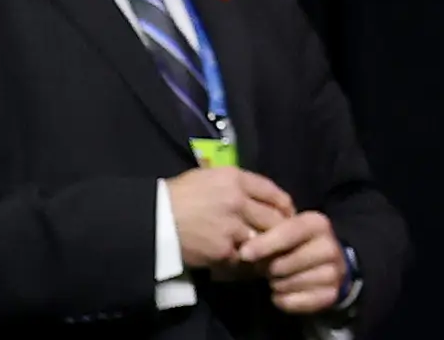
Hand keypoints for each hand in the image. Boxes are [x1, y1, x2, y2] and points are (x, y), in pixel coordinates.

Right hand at [164, 165, 293, 277]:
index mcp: (236, 178)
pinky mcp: (222, 250)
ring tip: (266, 255)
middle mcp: (238, 200)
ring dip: (265, 249)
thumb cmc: (179, 194)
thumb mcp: (210, 177)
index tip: (289, 215)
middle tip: (282, 240)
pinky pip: (242, 259)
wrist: (155, 218)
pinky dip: (244, 264)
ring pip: (262, 241)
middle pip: (274, 218)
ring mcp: (231, 227)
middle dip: (280, 230)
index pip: (273, 192)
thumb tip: (260, 197)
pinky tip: (242, 265)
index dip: (285, 206)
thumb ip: (237, 185)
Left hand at [243, 209, 345, 317]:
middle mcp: (330, 245)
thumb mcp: (286, 232)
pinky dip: (282, 301)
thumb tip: (245, 251)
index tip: (244, 254)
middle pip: (285, 263)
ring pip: (289, 284)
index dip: (265, 244)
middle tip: (267, 268)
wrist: (327, 266)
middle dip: (269, 269)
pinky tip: (283, 293)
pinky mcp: (331, 294)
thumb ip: (268, 236)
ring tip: (277, 279)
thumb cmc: (298, 245)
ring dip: (276, 285)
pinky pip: (295, 302)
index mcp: (317, 223)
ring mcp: (334, 271)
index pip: (288, 232)